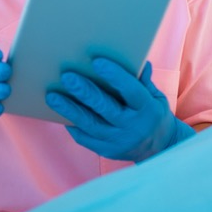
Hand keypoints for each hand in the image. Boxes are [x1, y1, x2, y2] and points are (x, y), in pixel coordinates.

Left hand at [46, 58, 193, 161]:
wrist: (159, 149)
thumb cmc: (153, 114)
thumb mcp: (155, 97)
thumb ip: (144, 81)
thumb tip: (140, 60)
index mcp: (147, 109)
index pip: (131, 91)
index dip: (115, 76)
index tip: (97, 61)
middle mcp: (133, 127)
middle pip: (106, 108)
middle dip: (85, 92)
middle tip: (67, 77)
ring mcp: (118, 142)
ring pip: (90, 125)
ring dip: (69, 109)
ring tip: (52, 96)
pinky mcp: (106, 151)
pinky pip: (84, 138)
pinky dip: (72, 124)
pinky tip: (59, 112)